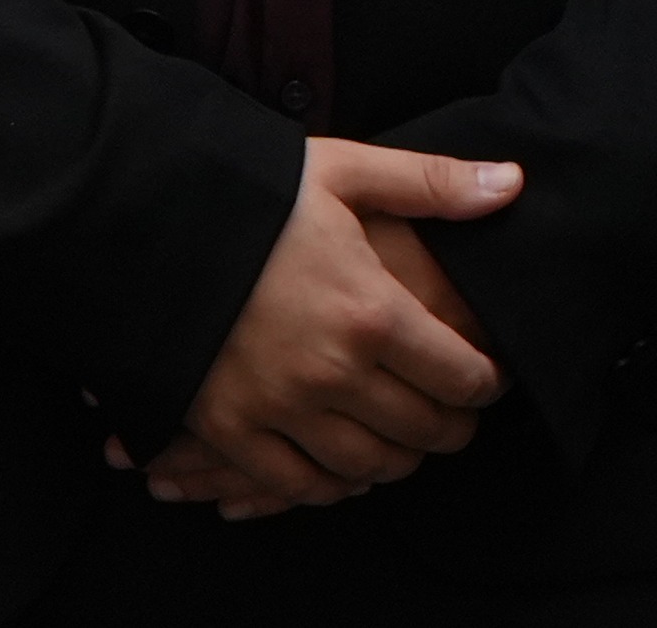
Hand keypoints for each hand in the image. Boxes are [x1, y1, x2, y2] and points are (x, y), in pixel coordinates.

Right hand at [126, 138, 518, 516]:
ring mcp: (280, 409)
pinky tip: (341, 465)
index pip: (463, 378)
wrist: (143, 219)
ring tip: (403, 439)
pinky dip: (329, 485)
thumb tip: (513, 182)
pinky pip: (297, 484)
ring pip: (367, 467)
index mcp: (373, 311)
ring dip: (397, 460)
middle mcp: (334, 373)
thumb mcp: (344, 171)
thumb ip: (433, 184)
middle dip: (451, 427)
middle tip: (455, 414)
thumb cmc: (252, 193)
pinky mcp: (230, 429)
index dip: (488, 384)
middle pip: (423, 431)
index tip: (489, 378)